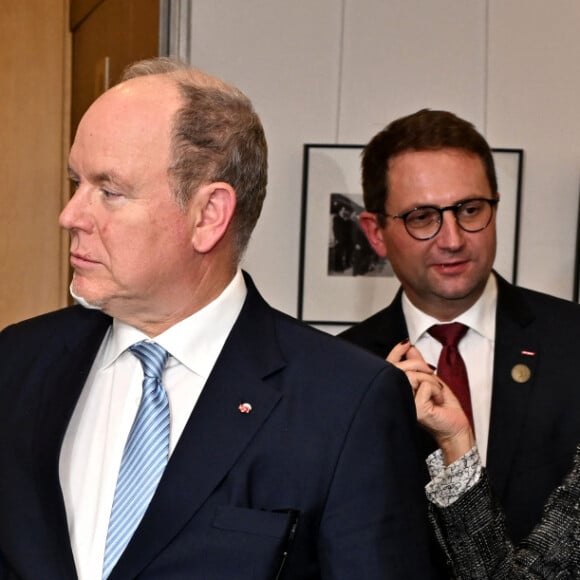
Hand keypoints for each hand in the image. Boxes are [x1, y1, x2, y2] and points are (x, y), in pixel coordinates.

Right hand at [386, 341, 474, 464]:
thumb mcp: (430, 379)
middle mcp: (398, 397)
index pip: (390, 367)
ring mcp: (405, 404)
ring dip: (431, 381)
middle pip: (400, 368)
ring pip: (413, 376)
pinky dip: (436, 389)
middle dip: (419, 365)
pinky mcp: (416, 409)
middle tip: (431, 373)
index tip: (406, 343)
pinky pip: (425, 386)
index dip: (396, 352)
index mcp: (399, 389)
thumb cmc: (443, 408)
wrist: (455, 426)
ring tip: (436, 393)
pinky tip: (437, 401)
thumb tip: (409, 348)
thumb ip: (418, 364)